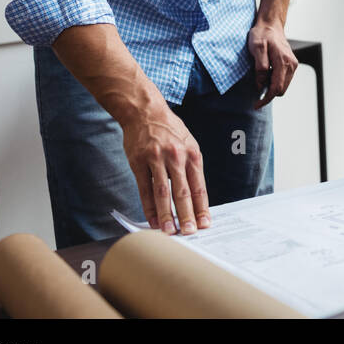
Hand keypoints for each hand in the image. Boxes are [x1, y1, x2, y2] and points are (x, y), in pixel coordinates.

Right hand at [119, 98, 209, 235]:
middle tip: (190, 232)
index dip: (202, 207)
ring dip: (166, 214)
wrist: (145, 111)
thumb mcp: (188, 143)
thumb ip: (191, 167)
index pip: (199, 186)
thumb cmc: (169, 129)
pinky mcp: (138, 162)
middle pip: (183, 191)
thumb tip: (196, 196)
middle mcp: (176, 157)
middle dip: (187, 215)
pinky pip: (144, 188)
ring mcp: (156, 159)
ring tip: (169, 231)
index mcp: (192, 154)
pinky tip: (152, 219)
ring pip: (163, 192)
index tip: (205, 223)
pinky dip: (149, 206)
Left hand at [246, 19, 297, 108]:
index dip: (266, 99)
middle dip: (268, 93)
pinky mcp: (291, 64)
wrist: (270, 24)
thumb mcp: (257, 48)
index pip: (276, 88)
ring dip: (271, 86)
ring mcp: (293, 64)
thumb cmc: (262, 34)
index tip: (256, 105)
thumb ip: (260, 68)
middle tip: (256, 86)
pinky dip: (274, 81)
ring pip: (283, 86)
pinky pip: (284, 79)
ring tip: (260, 77)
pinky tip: (267, 73)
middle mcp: (291, 64)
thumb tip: (261, 85)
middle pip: (281, 89)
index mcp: (284, 61)